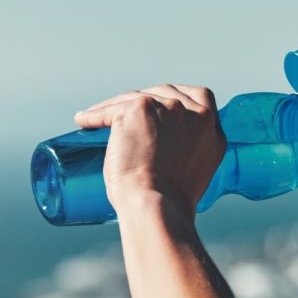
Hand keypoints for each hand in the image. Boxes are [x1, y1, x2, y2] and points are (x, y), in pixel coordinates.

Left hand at [73, 84, 226, 217]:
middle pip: (167, 91)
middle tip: (125, 111)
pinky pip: (112, 108)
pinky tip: (84, 121)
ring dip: (115, 107)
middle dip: (146, 97)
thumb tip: (162, 151)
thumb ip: (186, 154)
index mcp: (213, 133)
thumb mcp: (191, 174)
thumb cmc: (167, 204)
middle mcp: (197, 116)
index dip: (178, 100)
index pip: (200, 99)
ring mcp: (169, 109)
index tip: (161, 106)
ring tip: (96, 118)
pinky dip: (95, 115)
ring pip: (137, 98)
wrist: (156, 206)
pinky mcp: (141, 108)